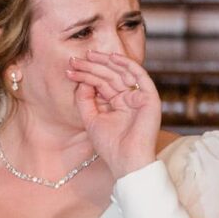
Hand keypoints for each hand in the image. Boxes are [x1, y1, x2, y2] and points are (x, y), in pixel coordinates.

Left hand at [66, 50, 161, 178]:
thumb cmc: (110, 146)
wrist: (126, 161)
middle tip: (74, 60)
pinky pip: (140, 76)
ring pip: (121, 73)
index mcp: (116, 103)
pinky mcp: (149, 98)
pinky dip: (128, 65)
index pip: (100, 83)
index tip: (69, 69)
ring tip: (88, 56)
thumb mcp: (91, 119)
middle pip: (109, 76)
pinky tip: (112, 57)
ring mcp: (139, 97)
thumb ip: (85, 100)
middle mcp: (128, 98)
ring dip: (104, 62)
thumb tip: (82, 80)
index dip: (85, 74)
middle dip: (91, 66)